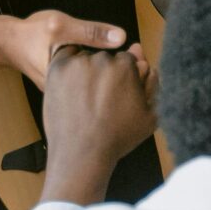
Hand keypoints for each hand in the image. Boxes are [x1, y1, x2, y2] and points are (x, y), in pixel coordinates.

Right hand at [0, 8, 132, 86]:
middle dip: (126, 77)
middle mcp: (69, 95)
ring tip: (126, 61)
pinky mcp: (71, 88)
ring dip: (116, 76)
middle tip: (136, 58)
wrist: (9, 43)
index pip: (107, 85)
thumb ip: (90, 32)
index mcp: (68, 85)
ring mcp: (70, 92)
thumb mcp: (61, 27)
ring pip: (101, 89)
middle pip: (107, 91)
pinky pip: (94, 84)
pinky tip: (110, 64)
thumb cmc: (32, 34)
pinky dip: (105, 75)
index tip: (137, 57)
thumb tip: (121, 37)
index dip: (127, 73)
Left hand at [40, 43, 158, 203]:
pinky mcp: (58, 69)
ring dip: (85, 70)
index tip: (117, 94)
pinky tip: (71, 86)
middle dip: (105, 73)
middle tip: (99, 98)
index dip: (123, 77)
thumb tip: (146, 63)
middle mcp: (103, 59)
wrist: (82, 153)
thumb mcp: (150, 115)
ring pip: (86, 57)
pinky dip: (68, 67)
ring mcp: (78, 63)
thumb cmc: (118, 137)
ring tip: (84, 96)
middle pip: (106, 57)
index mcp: (127, 66)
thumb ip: (152, 84)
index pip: (127, 60)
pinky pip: (66, 56)